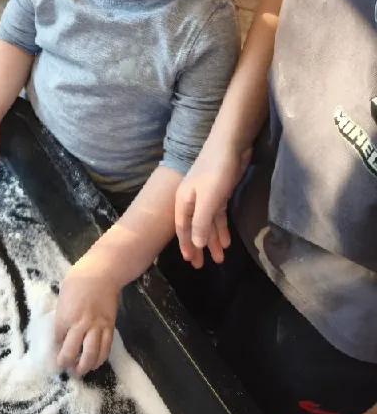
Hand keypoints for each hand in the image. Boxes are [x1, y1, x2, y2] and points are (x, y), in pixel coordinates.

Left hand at [54, 258, 119, 376]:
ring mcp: (96, 327)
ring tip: (79, 370)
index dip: (55, 350)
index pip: (57, 340)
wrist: (102, 272)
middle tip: (64, 367)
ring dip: (84, 366)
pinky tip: (95, 362)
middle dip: (66, 363)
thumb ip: (62, 315)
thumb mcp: (63, 296)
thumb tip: (60, 330)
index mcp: (65, 316)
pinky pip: (106, 348)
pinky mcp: (109, 327)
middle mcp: (80, 324)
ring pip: (91, 354)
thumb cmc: (78, 280)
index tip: (54, 354)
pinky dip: (100, 358)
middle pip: (71, 352)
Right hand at [174, 141, 251, 267]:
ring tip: (219, 259)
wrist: (230, 146)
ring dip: (212, 240)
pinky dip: (221, 228)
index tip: (189, 261)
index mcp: (184, 201)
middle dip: (198, 246)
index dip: (186, 244)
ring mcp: (206, 197)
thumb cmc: (216, 172)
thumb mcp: (208, 199)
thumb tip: (195, 245)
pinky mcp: (218, 194)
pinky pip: (217, 216)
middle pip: (194, 228)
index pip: (183, 228)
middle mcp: (192, 200)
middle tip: (201, 267)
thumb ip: (201, 222)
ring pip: (207, 224)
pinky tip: (226, 241)